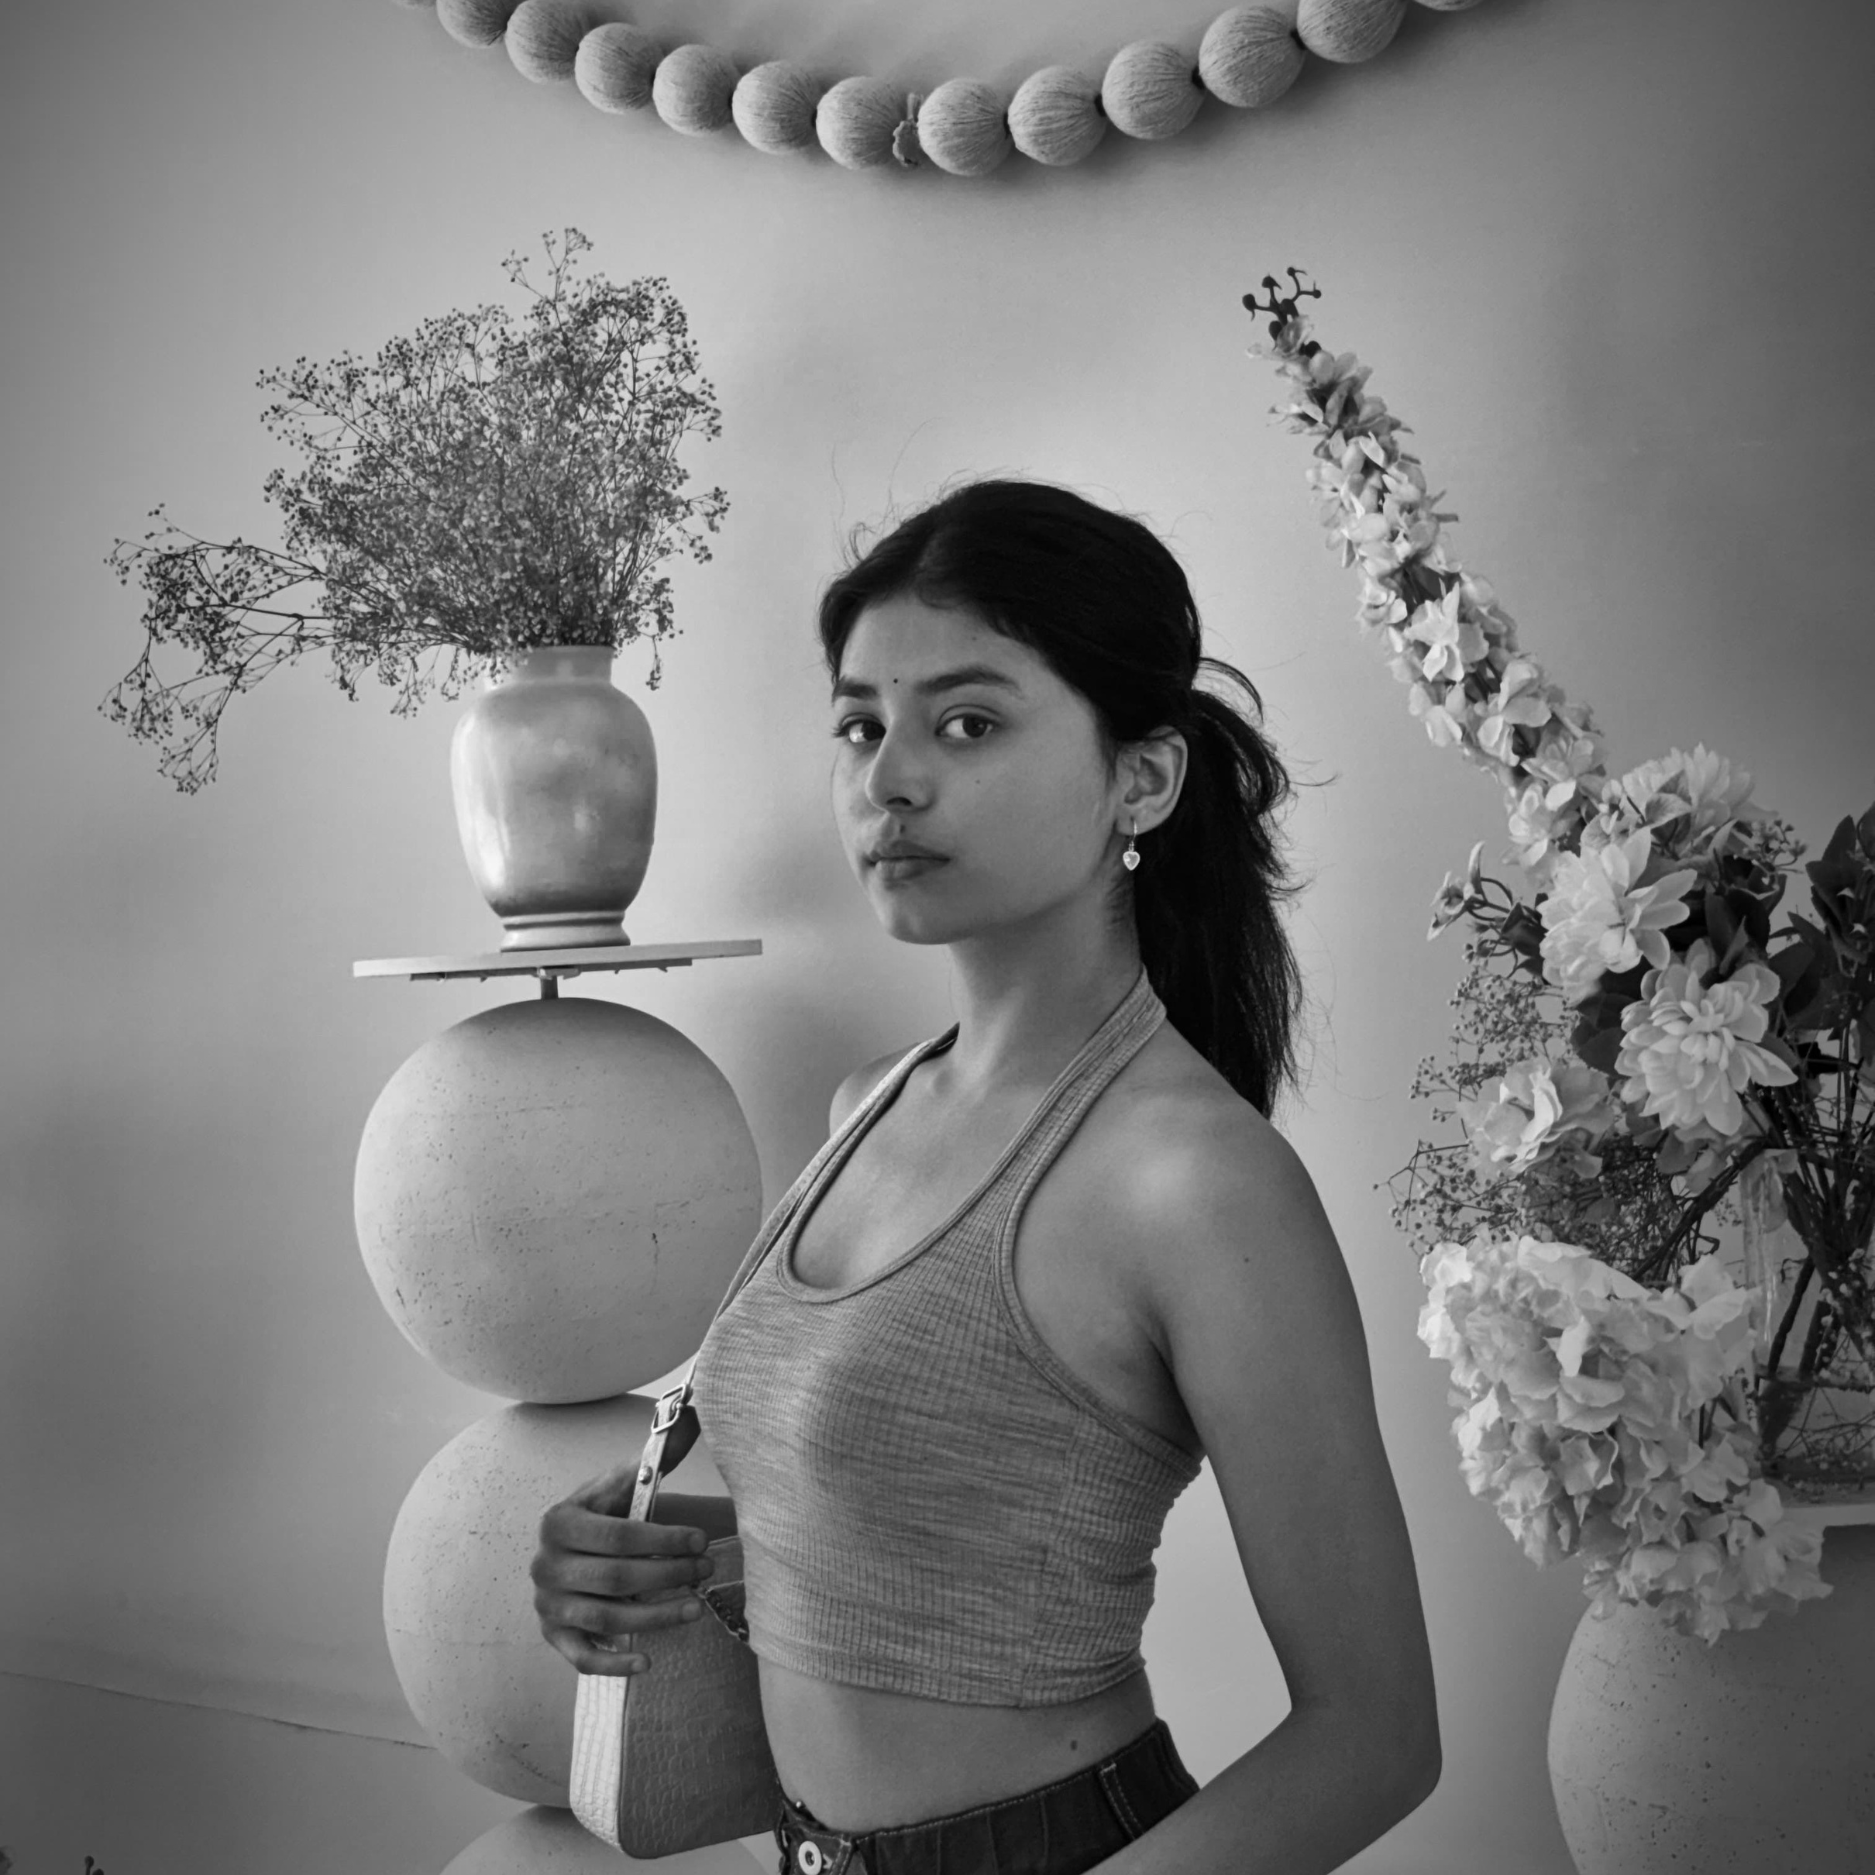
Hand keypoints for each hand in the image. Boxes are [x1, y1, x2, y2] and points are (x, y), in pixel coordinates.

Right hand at [531, 1444, 716, 1675]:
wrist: (572, 1543)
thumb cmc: (607, 1512)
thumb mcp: (623, 1482)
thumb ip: (654, 1457)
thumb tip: (690, 1419)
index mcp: (559, 1521)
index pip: (618, 1535)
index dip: (664, 1539)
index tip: (702, 1540)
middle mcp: (545, 1564)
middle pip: (615, 1578)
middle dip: (668, 1575)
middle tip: (705, 1569)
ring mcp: (546, 1603)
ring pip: (605, 1619)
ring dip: (655, 1618)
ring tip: (695, 1608)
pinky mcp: (553, 1635)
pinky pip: (581, 1658)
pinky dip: (613, 1665)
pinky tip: (648, 1662)